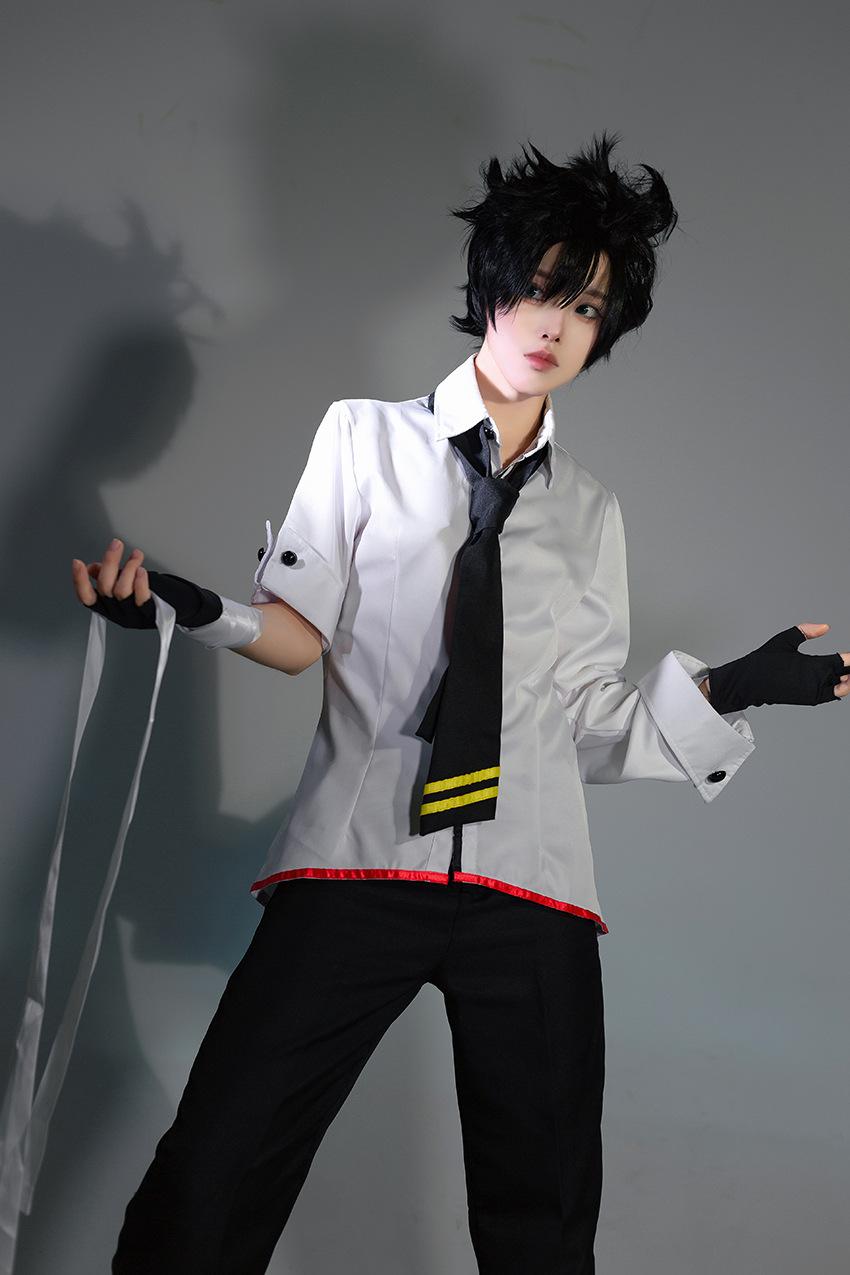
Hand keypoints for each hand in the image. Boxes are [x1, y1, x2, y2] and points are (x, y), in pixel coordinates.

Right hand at [72, 537, 155, 627]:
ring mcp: (131, 615)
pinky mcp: (147, 613)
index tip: (77, 562)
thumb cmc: (139, 595)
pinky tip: (141, 570)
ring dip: (129, 568)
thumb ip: (104, 576)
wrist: (167, 610)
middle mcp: (115, 612)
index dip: (79, 581)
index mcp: (105, 606)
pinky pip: (141, 598)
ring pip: (122, 591)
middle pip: (105, 588)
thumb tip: (92, 567)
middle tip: (117, 544)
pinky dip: (140, 582)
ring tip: (137, 556)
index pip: (86, 597)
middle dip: (110, 562)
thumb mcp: (118, 585)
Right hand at [706, 622, 849, 715]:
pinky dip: (839, 687)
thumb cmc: (763, 661)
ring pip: (843, 688)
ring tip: (847, 672)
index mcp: (814, 666)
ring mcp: (814, 693)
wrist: (748, 684)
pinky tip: (840, 679)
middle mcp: (817, 682)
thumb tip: (826, 627)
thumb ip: (806, 631)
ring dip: (848, 680)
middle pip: (848, 677)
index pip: (845, 662)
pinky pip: (832, 695)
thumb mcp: (784, 640)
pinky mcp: (810, 700)